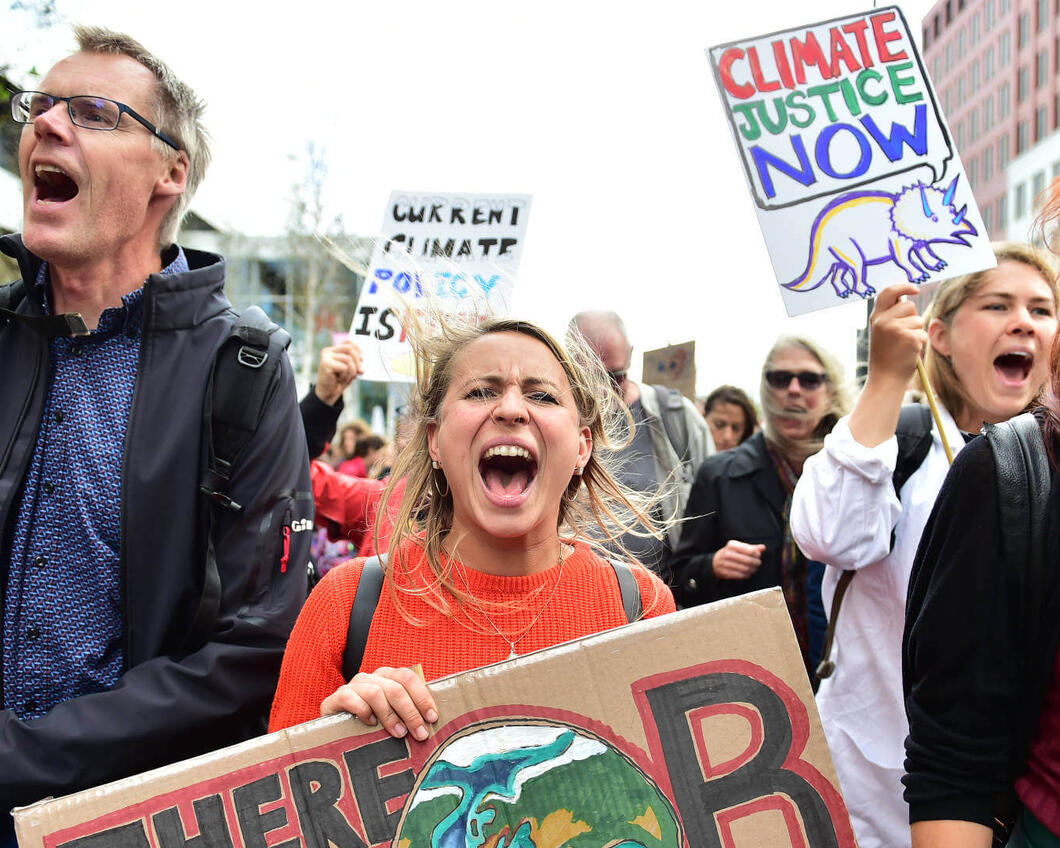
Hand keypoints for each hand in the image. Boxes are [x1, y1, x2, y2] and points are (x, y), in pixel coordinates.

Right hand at [315, 340, 363, 405]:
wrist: (328, 393)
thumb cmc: (338, 380)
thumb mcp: (349, 368)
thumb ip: (354, 361)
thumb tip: (362, 358)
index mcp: (333, 350)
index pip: (348, 342)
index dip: (358, 349)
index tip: (362, 359)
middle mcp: (328, 352)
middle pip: (349, 349)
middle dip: (358, 361)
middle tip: (360, 371)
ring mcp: (326, 357)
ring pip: (348, 359)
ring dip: (352, 371)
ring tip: (346, 378)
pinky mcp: (325, 364)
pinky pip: (344, 367)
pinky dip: (346, 375)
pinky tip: (339, 379)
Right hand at [320, 666, 437, 740]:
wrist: (334, 730)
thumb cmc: (370, 724)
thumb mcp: (391, 716)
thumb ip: (408, 714)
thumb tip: (431, 726)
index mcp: (387, 677)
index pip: (408, 678)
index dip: (422, 697)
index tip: (432, 717)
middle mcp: (371, 678)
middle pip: (395, 688)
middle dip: (411, 712)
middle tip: (420, 733)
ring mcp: (353, 686)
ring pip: (376, 693)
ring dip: (390, 715)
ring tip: (399, 734)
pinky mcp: (335, 698)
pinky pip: (350, 698)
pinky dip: (363, 711)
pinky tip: (371, 725)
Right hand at [712, 540, 765, 579]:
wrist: (714, 563)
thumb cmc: (730, 554)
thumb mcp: (739, 548)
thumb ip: (751, 547)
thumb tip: (763, 547)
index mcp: (732, 545)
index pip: (750, 550)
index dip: (757, 554)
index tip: (758, 556)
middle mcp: (727, 553)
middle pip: (748, 560)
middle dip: (756, 563)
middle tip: (758, 564)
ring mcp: (725, 563)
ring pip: (745, 569)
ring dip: (752, 570)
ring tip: (754, 569)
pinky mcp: (724, 572)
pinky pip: (740, 575)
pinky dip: (746, 575)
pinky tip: (748, 574)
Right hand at [868, 284, 927, 386]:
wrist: (885, 380)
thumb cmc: (886, 357)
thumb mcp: (882, 333)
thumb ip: (890, 317)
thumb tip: (906, 299)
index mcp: (875, 318)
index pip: (888, 292)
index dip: (903, 287)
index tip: (916, 288)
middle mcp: (882, 321)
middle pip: (909, 305)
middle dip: (912, 318)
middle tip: (903, 337)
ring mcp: (894, 329)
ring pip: (918, 320)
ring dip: (917, 332)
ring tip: (905, 346)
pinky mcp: (908, 337)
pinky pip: (923, 333)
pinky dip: (920, 343)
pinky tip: (909, 352)